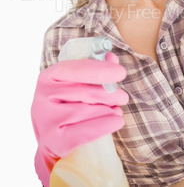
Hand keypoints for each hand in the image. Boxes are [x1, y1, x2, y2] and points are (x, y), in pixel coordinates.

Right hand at [31, 53, 127, 184]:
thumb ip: (93, 69)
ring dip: (108, 110)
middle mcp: (44, 97)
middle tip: (123, 97)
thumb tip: (112, 59)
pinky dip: (104, 126)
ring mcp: (47, 120)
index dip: (98, 70)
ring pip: (87, 111)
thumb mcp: (74, 84)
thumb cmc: (66, 105)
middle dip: (109, 94)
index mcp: (49, 77)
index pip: (73, 69)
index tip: (120, 72)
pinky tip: (117, 121)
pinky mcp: (55, 141)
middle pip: (84, 92)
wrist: (49, 140)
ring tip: (117, 110)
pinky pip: (85, 132)